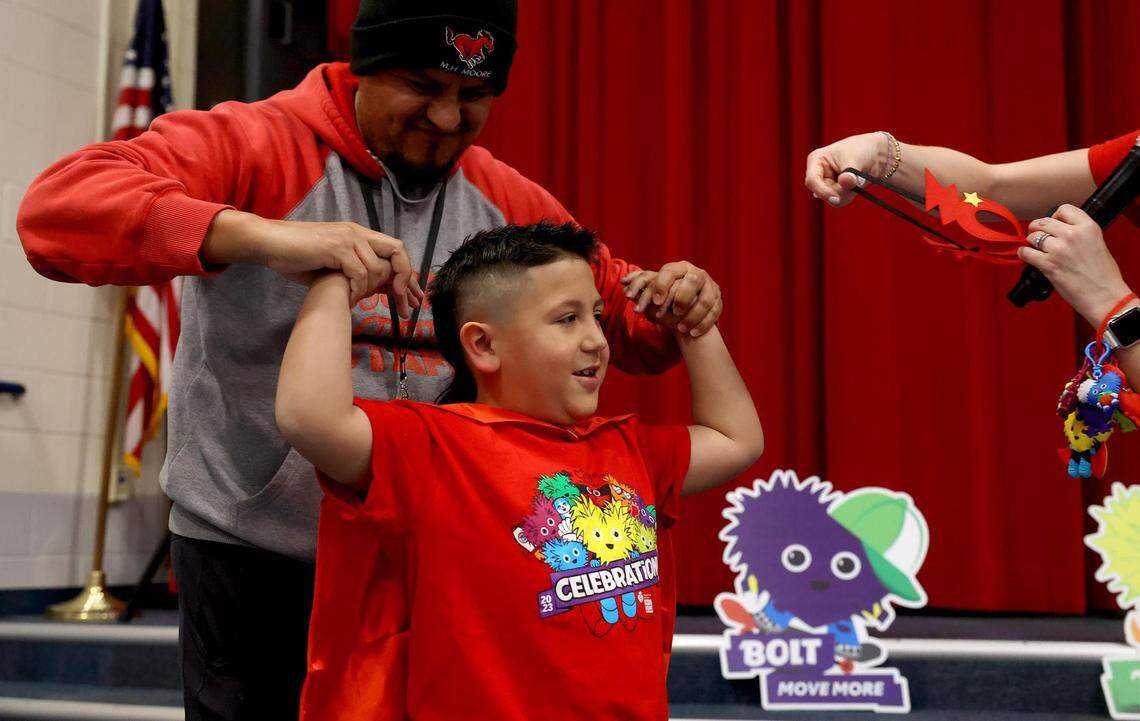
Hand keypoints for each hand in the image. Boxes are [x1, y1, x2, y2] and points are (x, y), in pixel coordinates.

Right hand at [207, 210, 422, 312]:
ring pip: (377, 268)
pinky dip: (357, 291)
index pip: (395, 249)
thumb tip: (376, 290)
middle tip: (404, 306)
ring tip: (357, 301)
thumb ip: (355, 272)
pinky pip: (359, 273)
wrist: (270, 243)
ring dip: (370, 290)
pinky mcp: (336, 247)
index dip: (406, 273)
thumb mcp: (333, 265)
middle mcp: (357, 232)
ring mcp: (348, 238)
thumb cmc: (297, 256)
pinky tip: (348, 300)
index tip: (409, 297)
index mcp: (359, 235)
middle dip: (405, 281)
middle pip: (397, 252)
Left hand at [621, 261, 721, 335]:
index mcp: (679, 268)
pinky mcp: (719, 302)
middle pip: (693, 280)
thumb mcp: (653, 289)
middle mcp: (697, 274)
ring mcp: (711, 287)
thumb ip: (640, 284)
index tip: (655, 302)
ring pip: (706, 299)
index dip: (662, 285)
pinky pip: (714, 313)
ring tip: (681, 328)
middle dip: (682, 297)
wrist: (685, 308)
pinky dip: (703, 324)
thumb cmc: (665, 297)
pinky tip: (692, 333)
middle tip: (673, 312)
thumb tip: (623, 282)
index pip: (670, 271)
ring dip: (693, 314)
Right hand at [804, 132, 887, 207]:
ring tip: (858, 180)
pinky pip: (840, 201)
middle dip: (841, 191)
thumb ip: (850, 173)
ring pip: (833, 200)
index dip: (823, 191)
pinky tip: (856, 184)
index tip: (836, 198)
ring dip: (848, 194)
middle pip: (823, 193)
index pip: (812, 181)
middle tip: (857, 182)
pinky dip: (850, 195)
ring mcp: (826, 183)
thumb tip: (845, 181)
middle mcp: (818, 173)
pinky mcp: (834, 191)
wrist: (874, 154)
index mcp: (816, 160)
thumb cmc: (862, 149)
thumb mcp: (856, 159)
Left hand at [1017, 204, 1132, 324]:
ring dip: (1031, 242)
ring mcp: (1058, 249)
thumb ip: (1079, 233)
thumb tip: (1059, 231)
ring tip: (1035, 248)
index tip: (1053, 224)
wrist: (1104, 295)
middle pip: (1043, 222)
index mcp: (1088, 227)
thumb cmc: (1103, 274)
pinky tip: (1027, 256)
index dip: (1054, 216)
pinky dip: (1023, 254)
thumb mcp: (1097, 243)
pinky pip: (1025, 252)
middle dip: (1038, 228)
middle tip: (1038, 235)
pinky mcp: (1047, 264)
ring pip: (1033, 236)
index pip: (1064, 209)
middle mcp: (1072, 234)